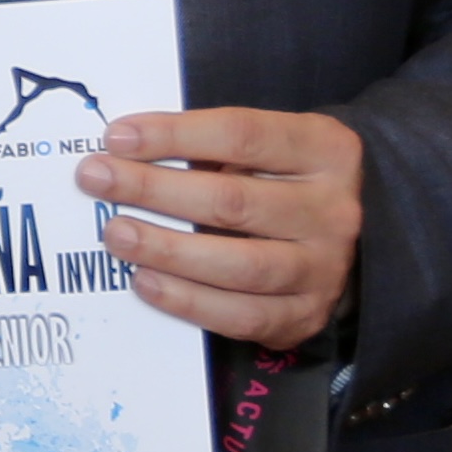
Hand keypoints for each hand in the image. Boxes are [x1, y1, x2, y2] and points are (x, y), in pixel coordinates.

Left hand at [78, 106, 361, 350]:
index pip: (242, 134)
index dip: (174, 134)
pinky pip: (240, 315)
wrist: (355, 240)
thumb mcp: (272, 149)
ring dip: (165, 249)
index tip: (117, 136)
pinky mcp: (305, 316)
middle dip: (153, 189)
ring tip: (115, 234)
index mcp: (326, 150)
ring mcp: (323, 269)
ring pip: (237, 265)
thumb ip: (216, 147)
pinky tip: (145, 282)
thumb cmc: (288, 182)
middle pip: (232, 201)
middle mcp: (332, 211)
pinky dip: (188, 301)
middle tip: (96, 179)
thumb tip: (128, 151)